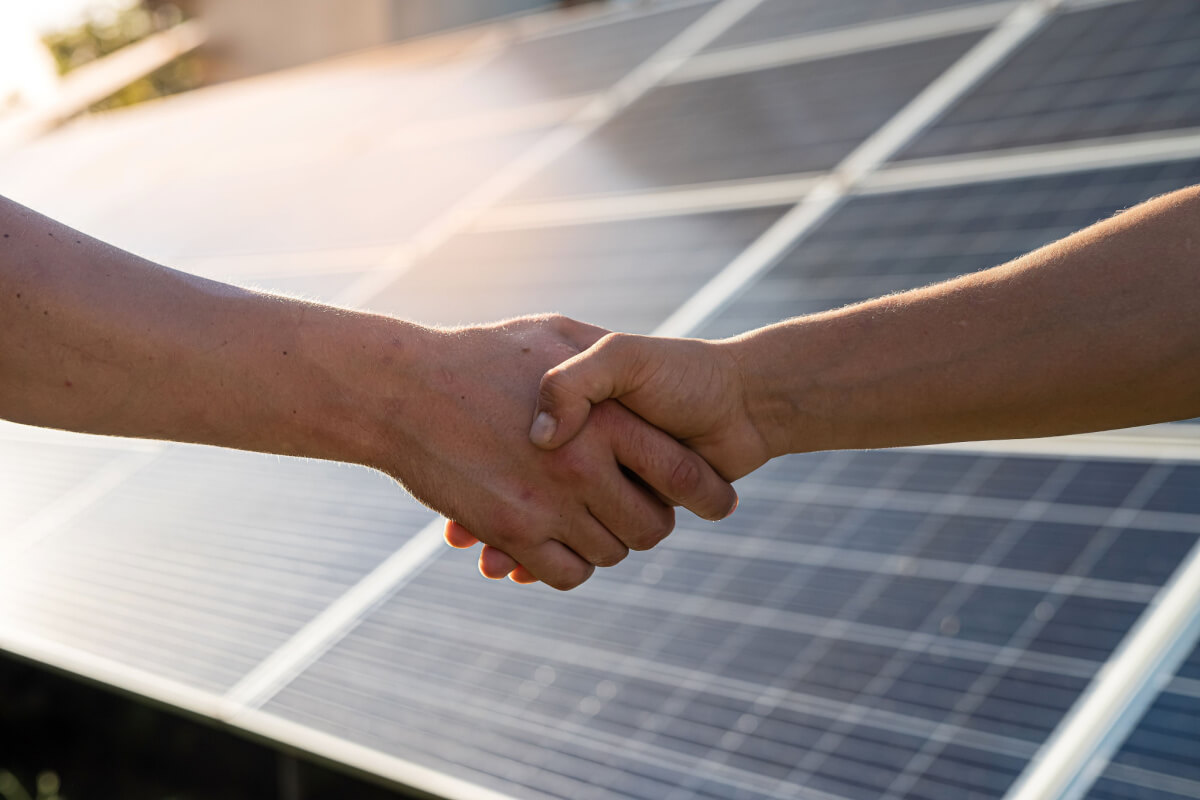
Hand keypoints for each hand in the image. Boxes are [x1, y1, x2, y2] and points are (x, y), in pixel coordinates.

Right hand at [364, 316, 736, 589]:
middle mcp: (582, 466)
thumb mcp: (555, 334)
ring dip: (607, 542)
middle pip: (653, 526)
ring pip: (610, 553)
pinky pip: (566, 574)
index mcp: (605, 417)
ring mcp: (546, 505)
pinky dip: (570, 566)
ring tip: (593, 518)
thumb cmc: (479, 354)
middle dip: (652, 521)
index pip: (684, 473)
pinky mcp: (510, 533)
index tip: (715, 500)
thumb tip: (639, 395)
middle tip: (639, 507)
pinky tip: (559, 543)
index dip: (707, 492)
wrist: (400, 387)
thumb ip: (602, 364)